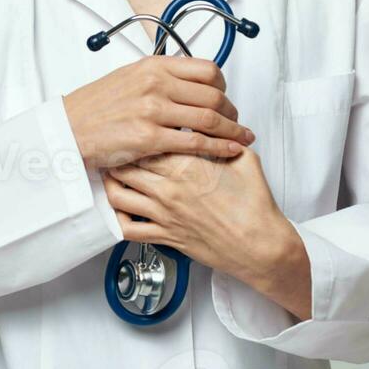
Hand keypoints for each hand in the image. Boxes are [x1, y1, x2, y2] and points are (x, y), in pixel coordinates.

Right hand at [62, 55, 255, 170]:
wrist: (69, 128)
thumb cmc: (96, 107)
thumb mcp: (129, 77)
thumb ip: (159, 77)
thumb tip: (187, 82)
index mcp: (153, 66)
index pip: (207, 70)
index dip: (224, 87)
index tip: (226, 98)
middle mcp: (155, 84)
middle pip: (214, 95)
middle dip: (233, 112)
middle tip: (237, 122)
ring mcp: (153, 110)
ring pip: (210, 118)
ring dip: (233, 130)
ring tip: (242, 138)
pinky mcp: (149, 137)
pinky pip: (195, 142)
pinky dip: (219, 147)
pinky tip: (230, 150)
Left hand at [103, 147, 312, 320]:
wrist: (260, 244)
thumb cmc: (254, 205)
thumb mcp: (245, 159)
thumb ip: (224, 139)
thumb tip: (213, 124)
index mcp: (187, 166)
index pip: (148, 142)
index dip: (136, 133)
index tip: (133, 127)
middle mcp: (169, 189)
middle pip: (126, 165)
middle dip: (117, 155)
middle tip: (113, 148)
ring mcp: (164, 214)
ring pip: (119, 195)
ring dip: (110, 183)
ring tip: (109, 174)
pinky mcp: (165, 237)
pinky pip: (128, 229)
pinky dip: (116, 218)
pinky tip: (119, 208)